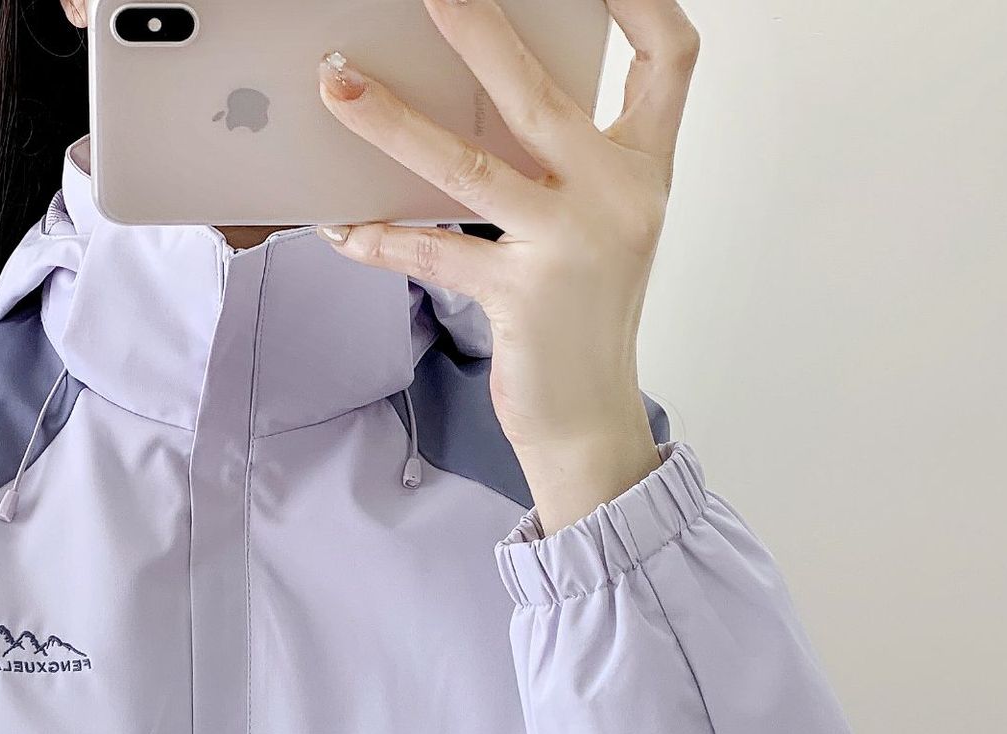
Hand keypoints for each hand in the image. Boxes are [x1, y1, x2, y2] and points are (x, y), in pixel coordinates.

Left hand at [316, 0, 698, 533]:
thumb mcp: (595, 227)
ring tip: (339, 85)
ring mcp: (571, 247)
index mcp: (644, 170)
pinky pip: (434, 251)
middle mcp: (618, 199)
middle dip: (479, 30)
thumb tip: (472, 98)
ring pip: (469, 165)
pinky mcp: (522, 297)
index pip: (669, 57)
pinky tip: (337, 223)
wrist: (591, 422)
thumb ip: (561, 162)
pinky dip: (378, 236)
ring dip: (393, 122)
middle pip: (542, 92)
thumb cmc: (583, 320)